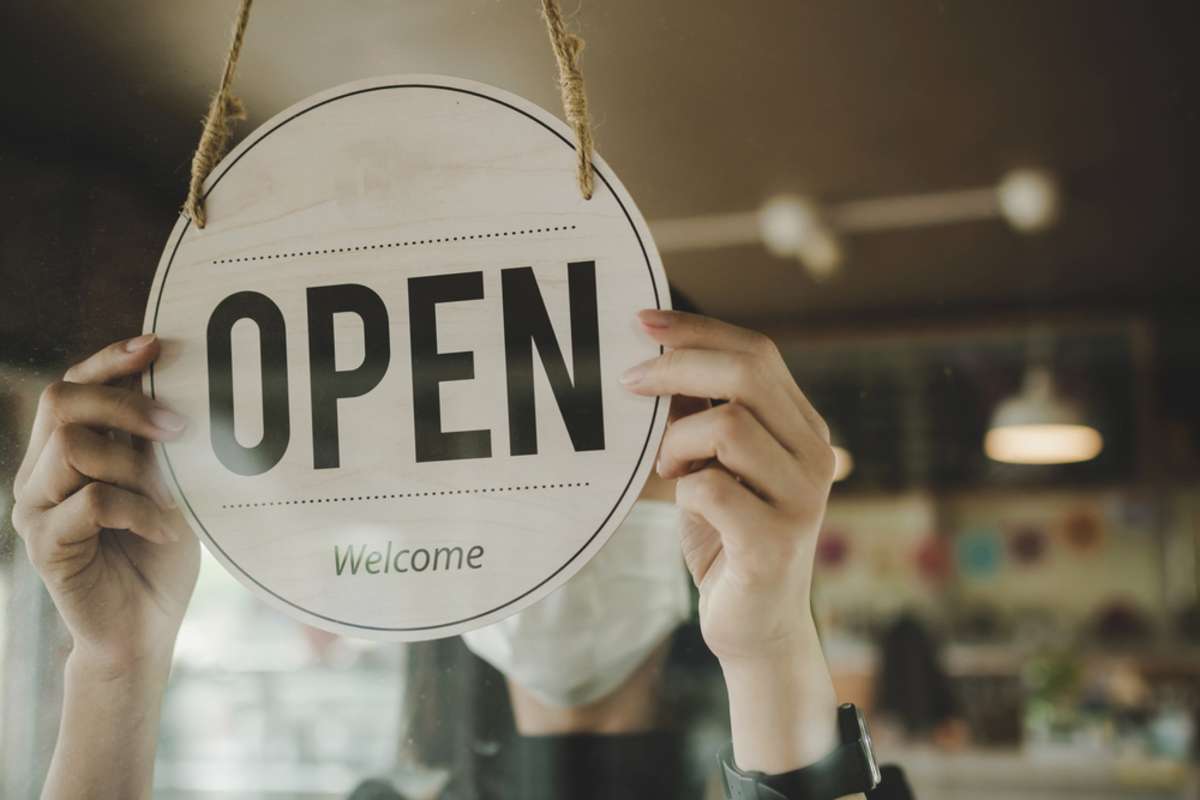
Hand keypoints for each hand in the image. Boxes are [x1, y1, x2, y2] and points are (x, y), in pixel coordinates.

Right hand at [11, 334, 199, 673]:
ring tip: (172, 497)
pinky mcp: (45, 545)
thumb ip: (155, 442)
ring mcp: (35, 509)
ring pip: (74, 448)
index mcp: (64, 453)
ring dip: (137, 466)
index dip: (108, 359)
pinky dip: (141, 510)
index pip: (69, 387)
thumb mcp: (165, 485)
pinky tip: (165, 530)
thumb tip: (179, 379)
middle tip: (180, 428)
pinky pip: (93, 502)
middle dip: (125, 403)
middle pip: (60, 402)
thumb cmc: (158, 554)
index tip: (157, 344)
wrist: (144, 630)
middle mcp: (39, 474)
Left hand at [622, 309, 840, 772]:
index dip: (697, 330)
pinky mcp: (775, 543)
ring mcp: (802, 499)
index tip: (641, 322)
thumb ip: (702, 412)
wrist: (757, 627)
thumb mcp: (715, 465)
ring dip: (677, 440)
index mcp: (803, 427)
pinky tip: (685, 503)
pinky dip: (683, 487)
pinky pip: (711, 487)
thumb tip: (656, 351)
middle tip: (628, 384)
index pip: (757, 352)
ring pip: (727, 425)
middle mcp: (814, 455)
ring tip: (669, 467)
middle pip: (747, 374)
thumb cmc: (728, 538)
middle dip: (676, 366)